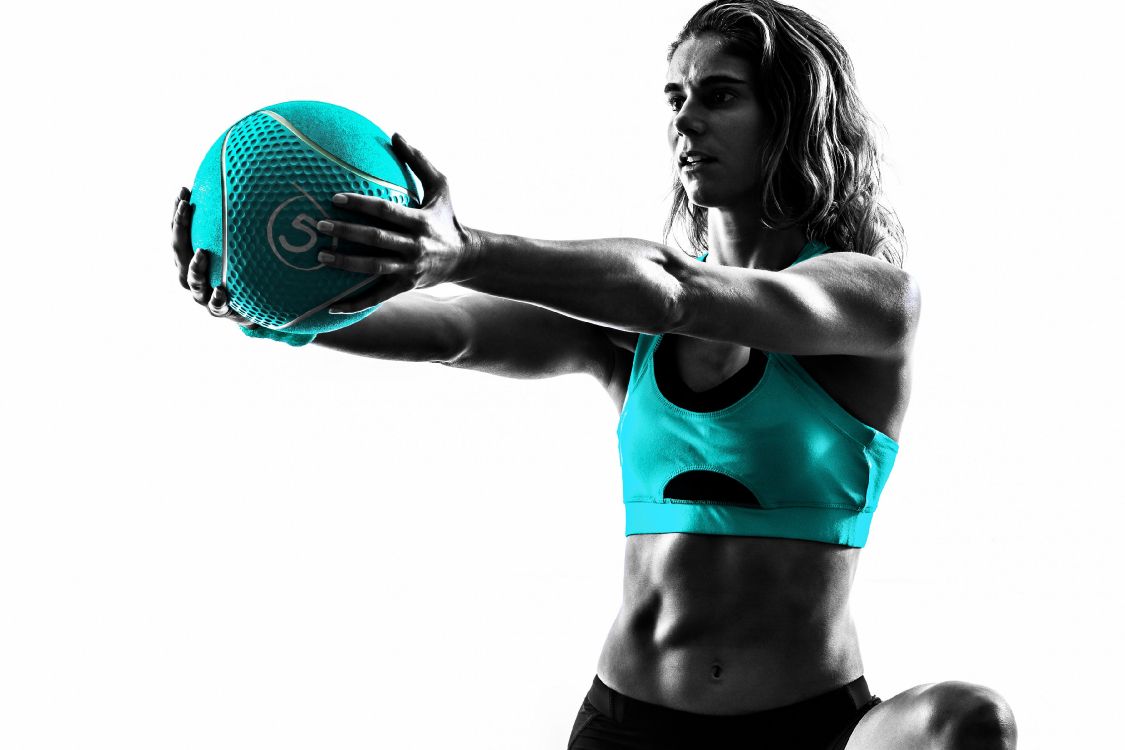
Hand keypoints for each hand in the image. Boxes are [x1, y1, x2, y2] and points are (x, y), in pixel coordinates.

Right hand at [170, 186, 255, 327]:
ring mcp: (202, 294)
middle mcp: (190, 275)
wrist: (250, 308)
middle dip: (179, 228)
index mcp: (189, 258)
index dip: (178, 212)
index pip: (178, 232)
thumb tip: (241, 188)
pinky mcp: (217, 310)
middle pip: (178, 250)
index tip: (185, 191)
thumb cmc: (240, 271)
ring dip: (195, 266)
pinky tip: (222, 290)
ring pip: (191, 280)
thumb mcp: (235, 248)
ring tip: (202, 253)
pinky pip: (215, 306)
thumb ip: (233, 226)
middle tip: (186, 207)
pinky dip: (217, 298)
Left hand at [314, 134, 478, 313]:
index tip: (335, 198)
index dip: (360, 204)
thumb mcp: (441, 186)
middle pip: (375, 239)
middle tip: (319, 226)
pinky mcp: (405, 286)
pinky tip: (331, 307)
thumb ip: (418, 161)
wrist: (466, 258)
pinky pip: (377, 297)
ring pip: (374, 267)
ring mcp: (409, 269)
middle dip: (346, 233)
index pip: (386, 211)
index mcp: (420, 220)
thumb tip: (395, 134)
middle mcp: (414, 245)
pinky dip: (355, 304)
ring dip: (346, 264)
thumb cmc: (447, 217)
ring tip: (320, 257)